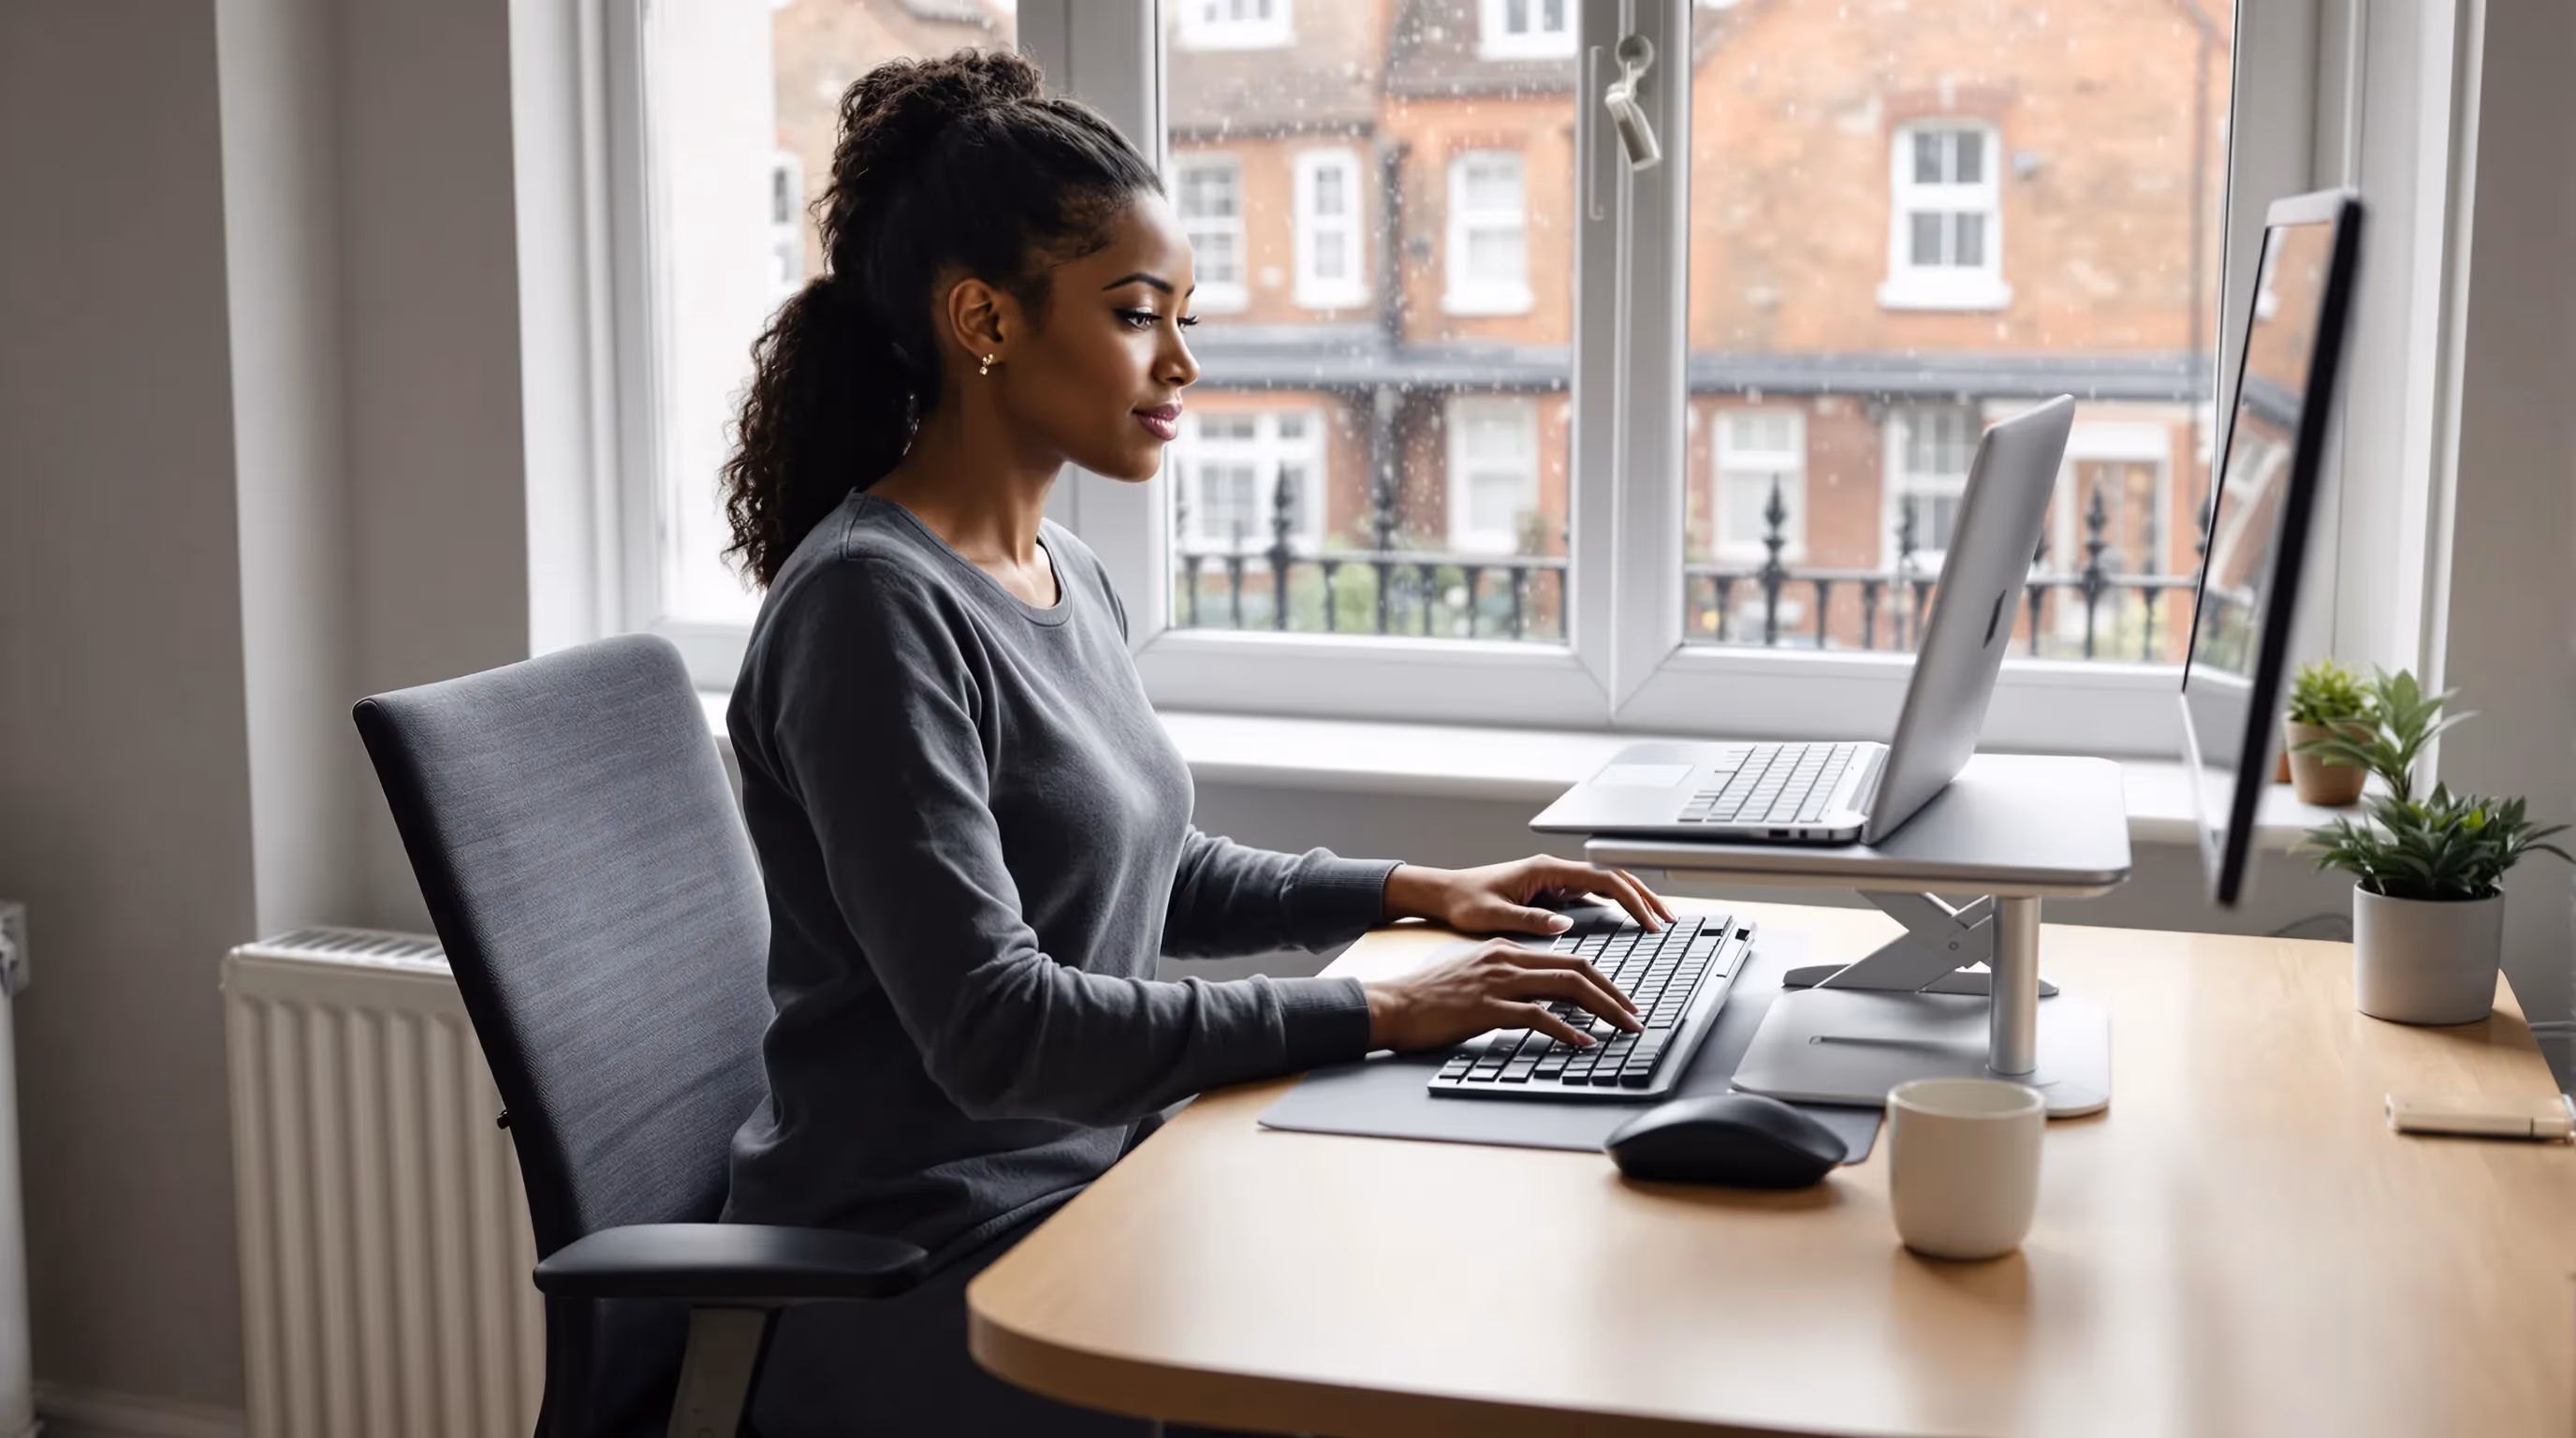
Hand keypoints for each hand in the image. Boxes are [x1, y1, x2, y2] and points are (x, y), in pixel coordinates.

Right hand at [1362, 937, 1642, 1051]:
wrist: (1393, 1004)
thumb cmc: (1428, 995)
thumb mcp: (1473, 974)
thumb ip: (1506, 977)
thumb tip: (1537, 994)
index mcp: (1506, 949)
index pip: (1568, 958)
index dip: (1601, 979)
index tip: (1620, 1000)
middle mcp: (1507, 959)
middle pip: (1577, 968)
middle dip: (1614, 992)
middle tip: (1636, 1016)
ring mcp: (1499, 982)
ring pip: (1566, 987)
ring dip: (1603, 1009)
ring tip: (1622, 1028)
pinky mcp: (1487, 1007)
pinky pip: (1538, 1016)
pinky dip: (1567, 1030)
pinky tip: (1582, 1042)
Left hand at [1381, 855, 1674, 936]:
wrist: (1444, 892)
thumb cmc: (1464, 902)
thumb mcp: (1493, 916)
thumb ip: (1529, 920)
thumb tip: (1564, 924)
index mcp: (1546, 870)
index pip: (1603, 880)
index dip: (1632, 900)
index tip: (1650, 922)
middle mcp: (1554, 870)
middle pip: (1612, 877)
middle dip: (1644, 896)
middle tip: (1667, 920)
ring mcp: (1554, 879)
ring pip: (1605, 883)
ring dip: (1632, 899)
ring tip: (1655, 920)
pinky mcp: (1550, 890)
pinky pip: (1591, 893)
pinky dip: (1614, 904)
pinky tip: (1626, 920)